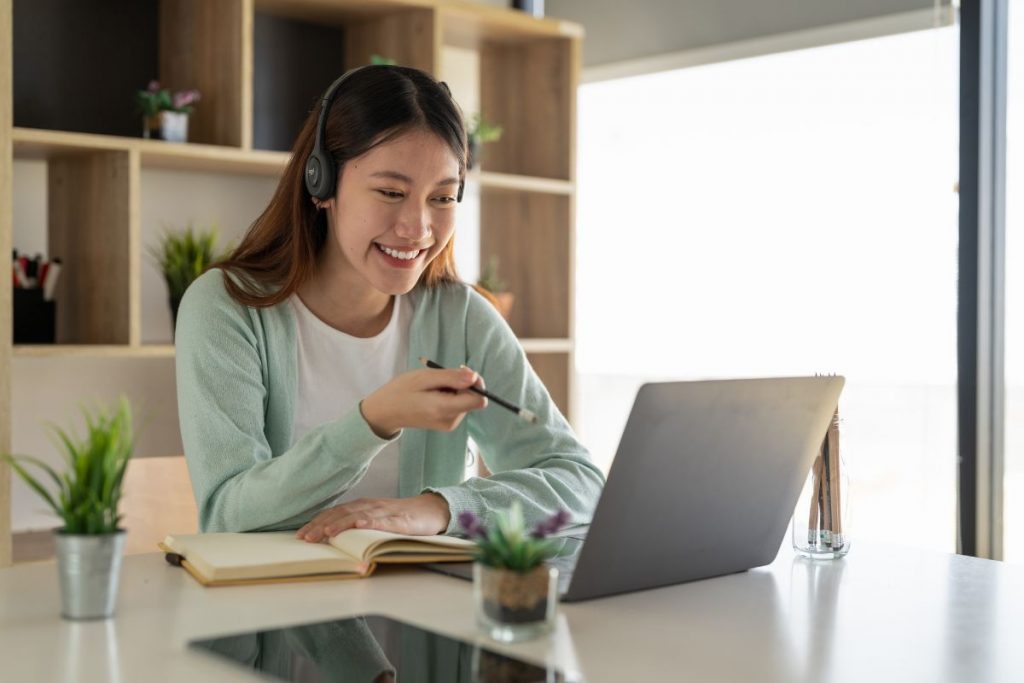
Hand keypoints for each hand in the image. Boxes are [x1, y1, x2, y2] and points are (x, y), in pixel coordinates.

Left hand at [296, 493, 451, 541]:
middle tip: (305, 538)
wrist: (431, 510)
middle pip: (341, 513)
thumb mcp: (376, 520)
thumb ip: (358, 525)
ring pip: (358, 515)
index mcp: (362, 506)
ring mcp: (384, 512)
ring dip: (340, 524)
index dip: (317, 522)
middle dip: (321, 525)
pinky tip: (359, 526)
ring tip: (326, 533)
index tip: (300, 535)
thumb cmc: (402, 518)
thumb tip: (333, 540)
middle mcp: (370, 506)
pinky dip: (369, 522)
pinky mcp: (400, 520)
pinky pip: (383, 520)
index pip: (334, 512)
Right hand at [360, 366, 486, 437]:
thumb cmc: (401, 391)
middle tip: (440, 377)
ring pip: (466, 401)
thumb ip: (451, 377)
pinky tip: (434, 394)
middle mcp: (451, 420)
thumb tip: (475, 376)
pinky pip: (458, 406)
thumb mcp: (424, 378)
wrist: (385, 412)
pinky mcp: (447, 424)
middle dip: (463, 384)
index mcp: (445, 409)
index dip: (476, 384)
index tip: (460, 373)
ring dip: (455, 389)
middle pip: (473, 399)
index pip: (479, 400)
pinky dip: (451, 396)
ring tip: (433, 387)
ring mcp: (449, 424)